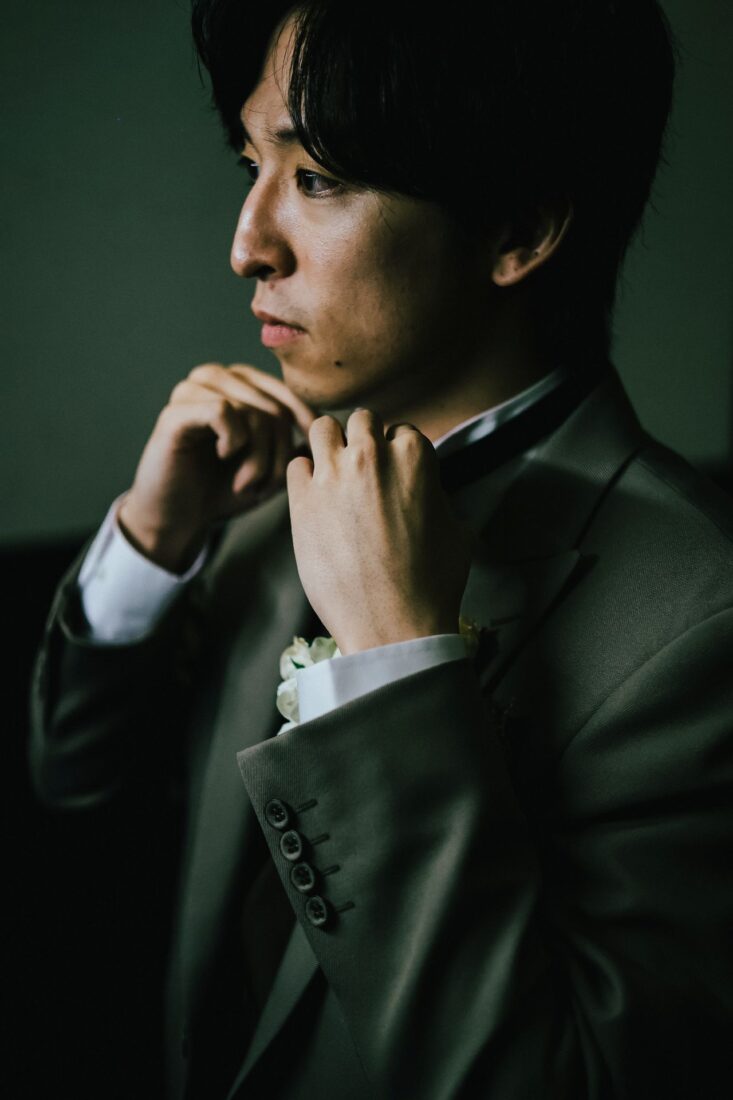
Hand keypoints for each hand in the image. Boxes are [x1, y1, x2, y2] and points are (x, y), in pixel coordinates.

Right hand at [118, 363, 316, 572]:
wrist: (179, 519)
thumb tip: (327, 426)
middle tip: (265, 486)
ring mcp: (193, 390)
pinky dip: (234, 442)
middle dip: (280, 453)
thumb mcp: (271, 468)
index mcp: (239, 384)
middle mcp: (216, 378)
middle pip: (275, 407)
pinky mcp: (176, 410)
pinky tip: (225, 459)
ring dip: (260, 455)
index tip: (307, 462)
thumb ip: (296, 446)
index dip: (304, 428)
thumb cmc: (222, 491)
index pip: (288, 394)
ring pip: (254, 411)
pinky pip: (224, 411)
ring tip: (246, 482)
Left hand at [286, 408, 475, 654]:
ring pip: (323, 428)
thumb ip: (438, 497)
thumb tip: (426, 492)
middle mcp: (372, 455)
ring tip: (335, 475)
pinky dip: (305, 476)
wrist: (393, 625)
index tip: (393, 477)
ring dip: (330, 447)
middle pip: (362, 421)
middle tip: (363, 473)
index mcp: (415, 457)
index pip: (401, 431)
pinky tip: (315, 499)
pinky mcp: (302, 500)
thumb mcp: (456, 531)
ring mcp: (333, 476)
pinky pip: (296, 465)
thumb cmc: (431, 584)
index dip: (397, 455)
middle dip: (363, 441)